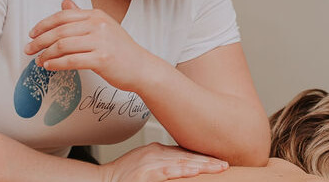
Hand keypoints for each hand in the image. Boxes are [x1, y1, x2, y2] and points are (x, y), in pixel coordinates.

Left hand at [24, 0, 163, 90]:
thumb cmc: (120, 49)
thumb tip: (65, 2)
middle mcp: (98, 25)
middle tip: (28, 49)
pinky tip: (48, 66)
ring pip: (63, 46)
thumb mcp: (102, 27)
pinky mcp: (101, 59)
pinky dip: (56, 64)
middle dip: (39, 41)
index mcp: (96, 15)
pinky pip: (71, 60)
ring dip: (46, 54)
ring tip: (38, 60)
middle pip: (59, 31)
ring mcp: (100, 42)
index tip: (32, 34)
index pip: (62, 16)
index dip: (43, 25)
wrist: (141, 67)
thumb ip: (82, 16)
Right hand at [100, 143, 228, 181]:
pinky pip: (166, 172)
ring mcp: (150, 164)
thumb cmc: (123, 174)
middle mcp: (155, 153)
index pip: (185, 151)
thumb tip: (185, 162)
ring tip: (217, 168)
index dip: (204, 155)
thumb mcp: (146, 160)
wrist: (103, 180)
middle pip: (187, 156)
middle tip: (225, 164)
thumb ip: (164, 160)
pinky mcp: (145, 175)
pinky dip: (181, 171)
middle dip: (208, 161)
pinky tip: (194, 171)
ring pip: (181, 163)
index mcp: (157, 150)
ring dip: (201, 165)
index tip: (220, 159)